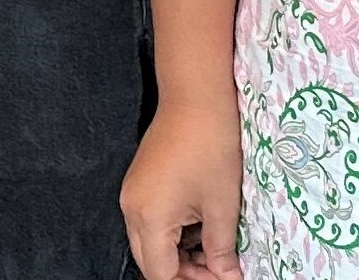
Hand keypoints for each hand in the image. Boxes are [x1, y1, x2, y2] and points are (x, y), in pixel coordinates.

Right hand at [119, 98, 244, 279]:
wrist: (195, 96)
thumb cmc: (211, 148)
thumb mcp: (222, 205)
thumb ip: (221, 249)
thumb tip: (228, 276)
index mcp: (148, 218)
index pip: (161, 273)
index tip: (223, 277)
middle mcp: (130, 209)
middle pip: (149, 261)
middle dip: (183, 272)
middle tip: (219, 270)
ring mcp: (131, 194)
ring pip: (148, 242)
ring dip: (177, 254)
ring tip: (213, 251)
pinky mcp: (139, 182)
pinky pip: (149, 221)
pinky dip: (171, 234)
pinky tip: (199, 229)